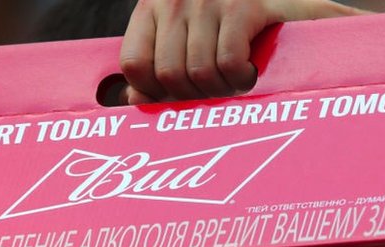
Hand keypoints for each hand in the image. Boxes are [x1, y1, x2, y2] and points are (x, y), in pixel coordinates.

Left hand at [119, 0, 364, 103]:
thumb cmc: (232, 22)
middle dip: (195, 96)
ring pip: (199, 74)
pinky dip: (241, 78)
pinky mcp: (244, 7)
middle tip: (216, 92)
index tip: (177, 96)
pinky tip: (250, 72)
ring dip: (223, 90)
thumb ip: (156, 65)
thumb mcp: (185, 36)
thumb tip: (134, 99)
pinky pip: (229, 63)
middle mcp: (176, 0)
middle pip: (169, 76)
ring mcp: (209, 1)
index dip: (153, 91)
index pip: (134, 63)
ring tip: (235, 83)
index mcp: (155, 7)